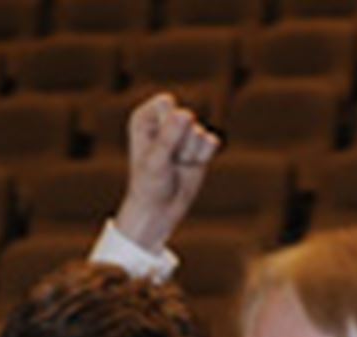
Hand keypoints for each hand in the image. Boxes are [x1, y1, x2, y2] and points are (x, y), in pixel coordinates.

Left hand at [114, 93, 219, 253]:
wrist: (158, 211)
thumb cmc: (148, 185)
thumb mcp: (155, 160)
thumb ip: (169, 135)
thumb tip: (186, 114)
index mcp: (145, 117)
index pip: (166, 104)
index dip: (165, 127)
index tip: (154, 147)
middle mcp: (165, 119)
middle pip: (185, 117)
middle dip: (179, 144)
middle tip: (167, 160)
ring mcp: (184, 131)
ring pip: (198, 131)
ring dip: (188, 153)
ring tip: (176, 165)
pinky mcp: (201, 144)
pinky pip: (211, 142)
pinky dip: (202, 157)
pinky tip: (190, 165)